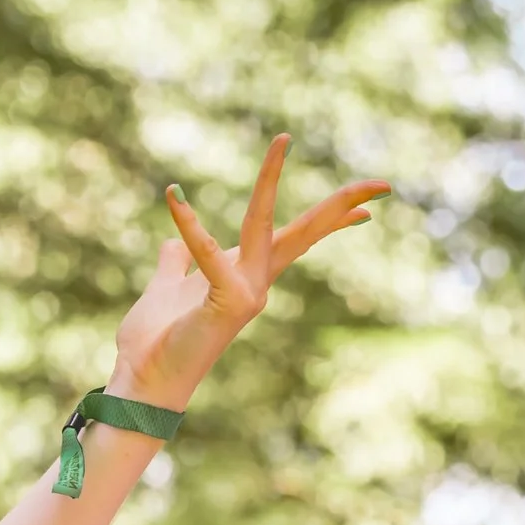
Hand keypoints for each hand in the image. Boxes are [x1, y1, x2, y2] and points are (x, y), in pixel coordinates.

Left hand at [108, 139, 387, 411]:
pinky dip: (188, 224)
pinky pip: (207, 253)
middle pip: (304, 234)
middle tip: (384, 183)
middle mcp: (255, 284)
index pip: (295, 240)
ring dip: (268, 181)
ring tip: (280, 141)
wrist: (140, 382)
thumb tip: (174, 242)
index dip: (333, 221)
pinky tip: (174, 196)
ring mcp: (245, 294)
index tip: (369, 206)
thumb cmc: (152, 342)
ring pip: (267, 228)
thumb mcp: (165, 289)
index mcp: (245, 276)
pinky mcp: (224, 301)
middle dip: (342, 205)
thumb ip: (174, 263)